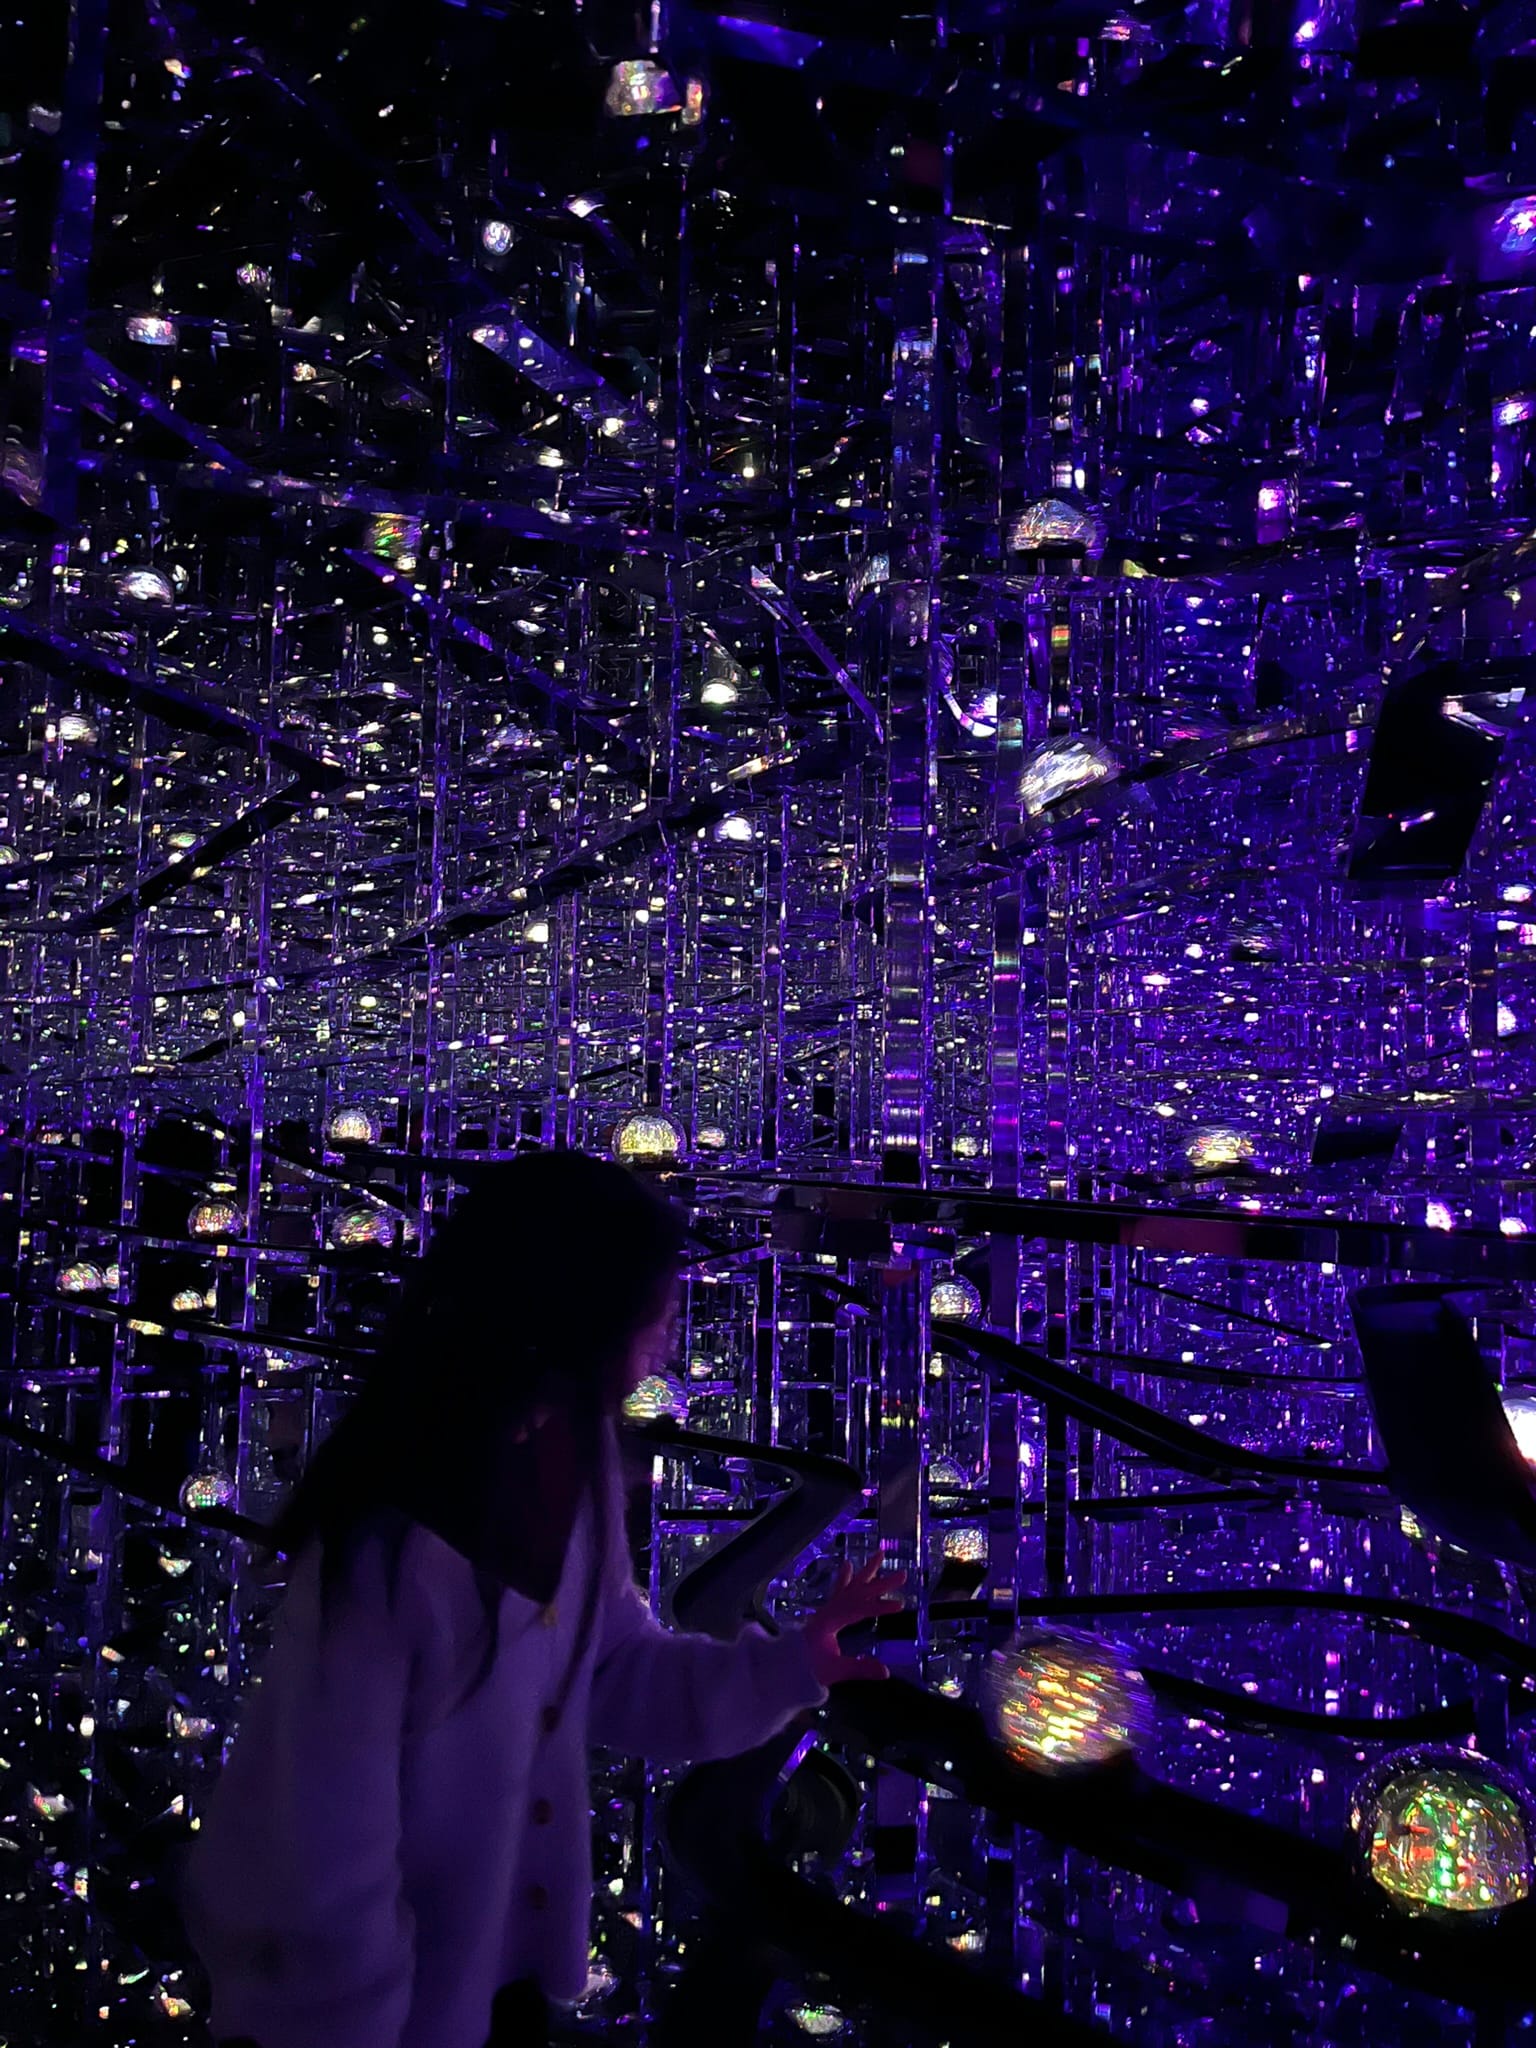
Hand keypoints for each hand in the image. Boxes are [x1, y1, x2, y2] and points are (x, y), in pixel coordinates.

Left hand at [803, 1558, 908, 1687]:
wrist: (786, 1669)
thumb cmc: (808, 1670)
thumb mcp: (835, 1671)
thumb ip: (860, 1669)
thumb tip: (886, 1671)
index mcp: (828, 1623)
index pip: (858, 1611)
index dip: (879, 1607)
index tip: (900, 1605)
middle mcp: (827, 1611)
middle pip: (857, 1594)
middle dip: (881, 1584)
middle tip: (902, 1574)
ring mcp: (826, 1611)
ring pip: (849, 1588)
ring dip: (865, 1572)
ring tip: (879, 1554)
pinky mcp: (826, 1614)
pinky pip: (838, 1592)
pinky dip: (845, 1578)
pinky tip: (847, 1565)